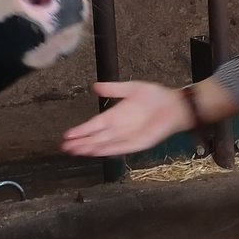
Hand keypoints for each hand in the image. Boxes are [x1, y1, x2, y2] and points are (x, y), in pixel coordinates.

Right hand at [61, 81, 191, 157]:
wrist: (173, 105)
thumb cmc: (154, 96)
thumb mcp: (131, 89)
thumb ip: (113, 89)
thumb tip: (95, 86)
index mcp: (115, 115)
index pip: (93, 125)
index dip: (81, 130)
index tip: (68, 134)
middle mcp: (118, 128)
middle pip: (95, 137)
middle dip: (80, 142)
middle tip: (65, 147)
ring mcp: (127, 137)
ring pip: (104, 145)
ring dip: (90, 148)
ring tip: (76, 151)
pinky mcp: (138, 144)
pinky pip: (120, 148)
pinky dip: (108, 150)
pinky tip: (96, 152)